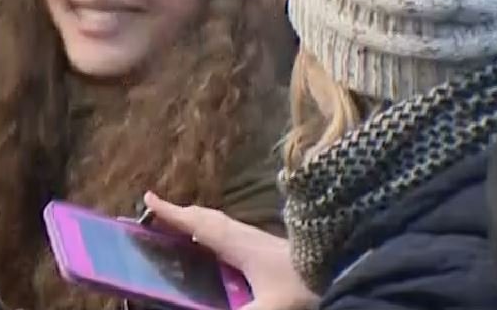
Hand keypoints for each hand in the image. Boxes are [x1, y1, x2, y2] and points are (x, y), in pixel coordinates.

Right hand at [143, 195, 317, 309]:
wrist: (349, 270)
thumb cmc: (303, 286)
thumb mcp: (268, 307)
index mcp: (237, 244)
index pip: (197, 223)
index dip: (171, 212)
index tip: (148, 197)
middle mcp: (245, 235)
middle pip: (208, 219)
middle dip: (182, 214)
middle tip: (160, 215)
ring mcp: (261, 239)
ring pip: (223, 224)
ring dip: (200, 221)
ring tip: (186, 227)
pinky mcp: (273, 247)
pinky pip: (234, 232)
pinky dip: (217, 231)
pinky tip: (224, 247)